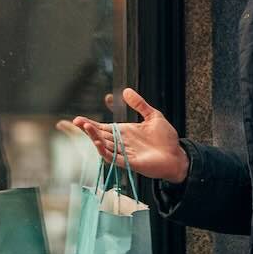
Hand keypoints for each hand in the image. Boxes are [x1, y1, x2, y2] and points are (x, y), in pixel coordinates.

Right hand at [73, 88, 189, 183]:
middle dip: (86, 129)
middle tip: (74, 121)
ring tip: (84, 126)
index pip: (102, 127)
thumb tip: (126, 91)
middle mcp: (121, 143)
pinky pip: (113, 157)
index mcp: (124, 132)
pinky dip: (104, 150)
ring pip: (104, 145)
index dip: (89, 124)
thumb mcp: (153, 116)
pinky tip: (98, 141)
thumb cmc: (166, 139)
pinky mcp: (129, 162)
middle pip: (99, 135)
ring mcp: (124, 153)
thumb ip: (140, 104)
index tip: (77, 119)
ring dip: (93, 136)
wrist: (177, 156)